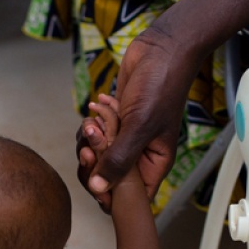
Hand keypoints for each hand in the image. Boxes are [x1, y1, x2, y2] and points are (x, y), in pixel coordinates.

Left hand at [77, 27, 198, 209]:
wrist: (160, 50)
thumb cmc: (161, 86)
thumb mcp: (139, 127)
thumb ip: (119, 160)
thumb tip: (98, 190)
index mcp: (154, 163)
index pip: (132, 197)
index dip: (112, 198)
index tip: (94, 187)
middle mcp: (140, 154)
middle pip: (109, 177)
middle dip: (94, 164)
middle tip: (88, 148)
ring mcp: (126, 137)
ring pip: (97, 154)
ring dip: (90, 138)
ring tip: (94, 119)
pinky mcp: (115, 121)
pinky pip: (94, 133)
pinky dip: (92, 121)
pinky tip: (98, 103)